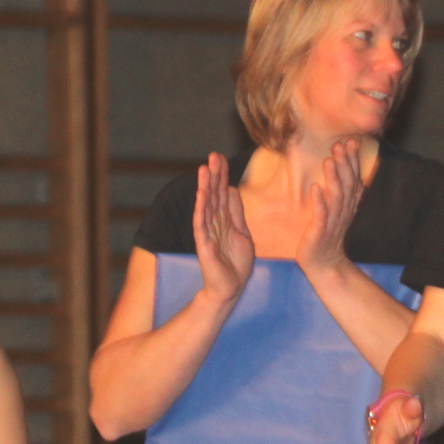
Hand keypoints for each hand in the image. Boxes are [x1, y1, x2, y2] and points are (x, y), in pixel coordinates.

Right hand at [193, 153, 254, 305]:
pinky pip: (201, 223)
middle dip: (213, 175)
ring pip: (206, 205)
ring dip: (205, 186)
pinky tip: (201, 194)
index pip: (222, 192)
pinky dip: (201, 208)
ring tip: (204, 168)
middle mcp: (214, 223)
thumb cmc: (235, 263)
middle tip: (213, 155)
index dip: (221, 175)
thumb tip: (231, 188)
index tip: (220, 157)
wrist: (230, 288)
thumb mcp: (242, 232)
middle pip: (213, 194)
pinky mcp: (204, 244)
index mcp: (224, 220)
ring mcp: (207, 233)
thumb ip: (236, 212)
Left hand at [295, 139, 365, 275]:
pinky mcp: (319, 232)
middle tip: (340, 144)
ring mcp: (332, 222)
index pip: (353, 179)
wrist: (324, 264)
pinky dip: (319, 202)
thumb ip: (342, 190)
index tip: (351, 141)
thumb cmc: (328, 235)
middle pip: (347, 184)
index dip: (353, 160)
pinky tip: (316, 188)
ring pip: (336, 197)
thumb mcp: (337, 210)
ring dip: (333, 178)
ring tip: (329, 160)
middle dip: (344, 164)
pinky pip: (321, 216)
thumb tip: (345, 167)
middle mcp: (343, 211)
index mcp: (348, 205)